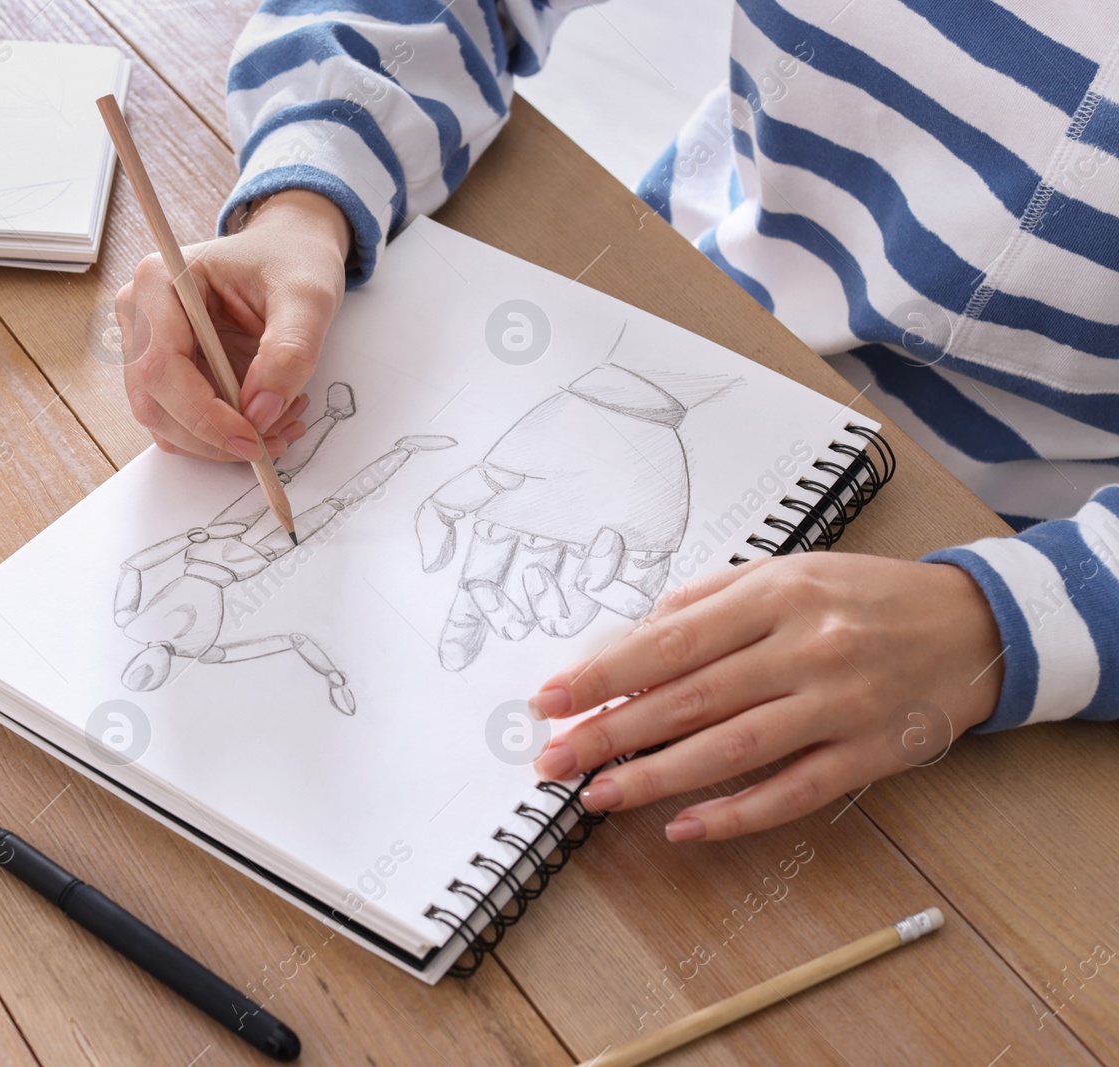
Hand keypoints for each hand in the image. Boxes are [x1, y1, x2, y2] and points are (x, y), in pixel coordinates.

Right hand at [117, 189, 351, 461]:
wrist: (291, 255)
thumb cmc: (291, 261)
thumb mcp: (307, 298)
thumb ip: (290, 351)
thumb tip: (262, 412)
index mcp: (159, 281)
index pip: (160, 366)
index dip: (203, 414)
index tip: (253, 438)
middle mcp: (141, 317)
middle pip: (155, 404)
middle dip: (214, 437)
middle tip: (273, 442)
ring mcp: (150, 349)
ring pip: (167, 424)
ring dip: (222, 443)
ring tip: (281, 427)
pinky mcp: (169, 375)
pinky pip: (184, 426)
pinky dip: (223, 438)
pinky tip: (267, 422)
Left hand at [527, 553, 1005, 840]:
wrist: (974, 625)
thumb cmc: (862, 596)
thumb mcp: (784, 571)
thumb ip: (706, 600)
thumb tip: (632, 640)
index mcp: (775, 596)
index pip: (667, 643)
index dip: (602, 676)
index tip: (549, 700)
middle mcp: (804, 649)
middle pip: (688, 700)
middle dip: (610, 734)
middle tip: (553, 760)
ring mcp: (837, 705)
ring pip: (731, 750)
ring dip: (656, 778)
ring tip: (598, 795)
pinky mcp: (867, 753)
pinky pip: (792, 792)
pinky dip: (735, 814)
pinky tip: (684, 827)